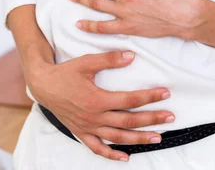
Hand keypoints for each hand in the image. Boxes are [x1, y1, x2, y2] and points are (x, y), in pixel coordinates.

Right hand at [26, 51, 174, 162]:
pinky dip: (112, 155)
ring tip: (157, 137)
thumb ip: (110, 59)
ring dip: (139, 139)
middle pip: (128, 122)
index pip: (130, 100)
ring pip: (117, 138)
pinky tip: (125, 157)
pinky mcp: (81, 132)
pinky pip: (97, 148)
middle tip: (170, 117)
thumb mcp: (87, 62)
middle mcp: (94, 117)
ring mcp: (88, 127)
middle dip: (152, 120)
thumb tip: (131, 56)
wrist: (43, 85)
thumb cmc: (66, 72)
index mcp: (97, 99)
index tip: (165, 93)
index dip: (149, 97)